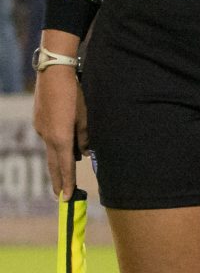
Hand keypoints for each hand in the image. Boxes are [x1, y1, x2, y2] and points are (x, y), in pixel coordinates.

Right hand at [34, 60, 84, 201]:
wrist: (54, 73)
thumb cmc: (76, 94)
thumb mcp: (87, 116)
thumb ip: (86, 137)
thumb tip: (83, 153)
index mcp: (60, 137)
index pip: (64, 166)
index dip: (66, 183)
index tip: (66, 199)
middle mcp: (47, 136)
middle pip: (53, 164)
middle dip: (58, 181)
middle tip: (61, 198)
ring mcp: (41, 128)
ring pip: (51, 151)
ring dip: (58, 165)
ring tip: (63, 181)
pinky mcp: (39, 121)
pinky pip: (50, 139)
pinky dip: (57, 148)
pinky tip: (64, 150)